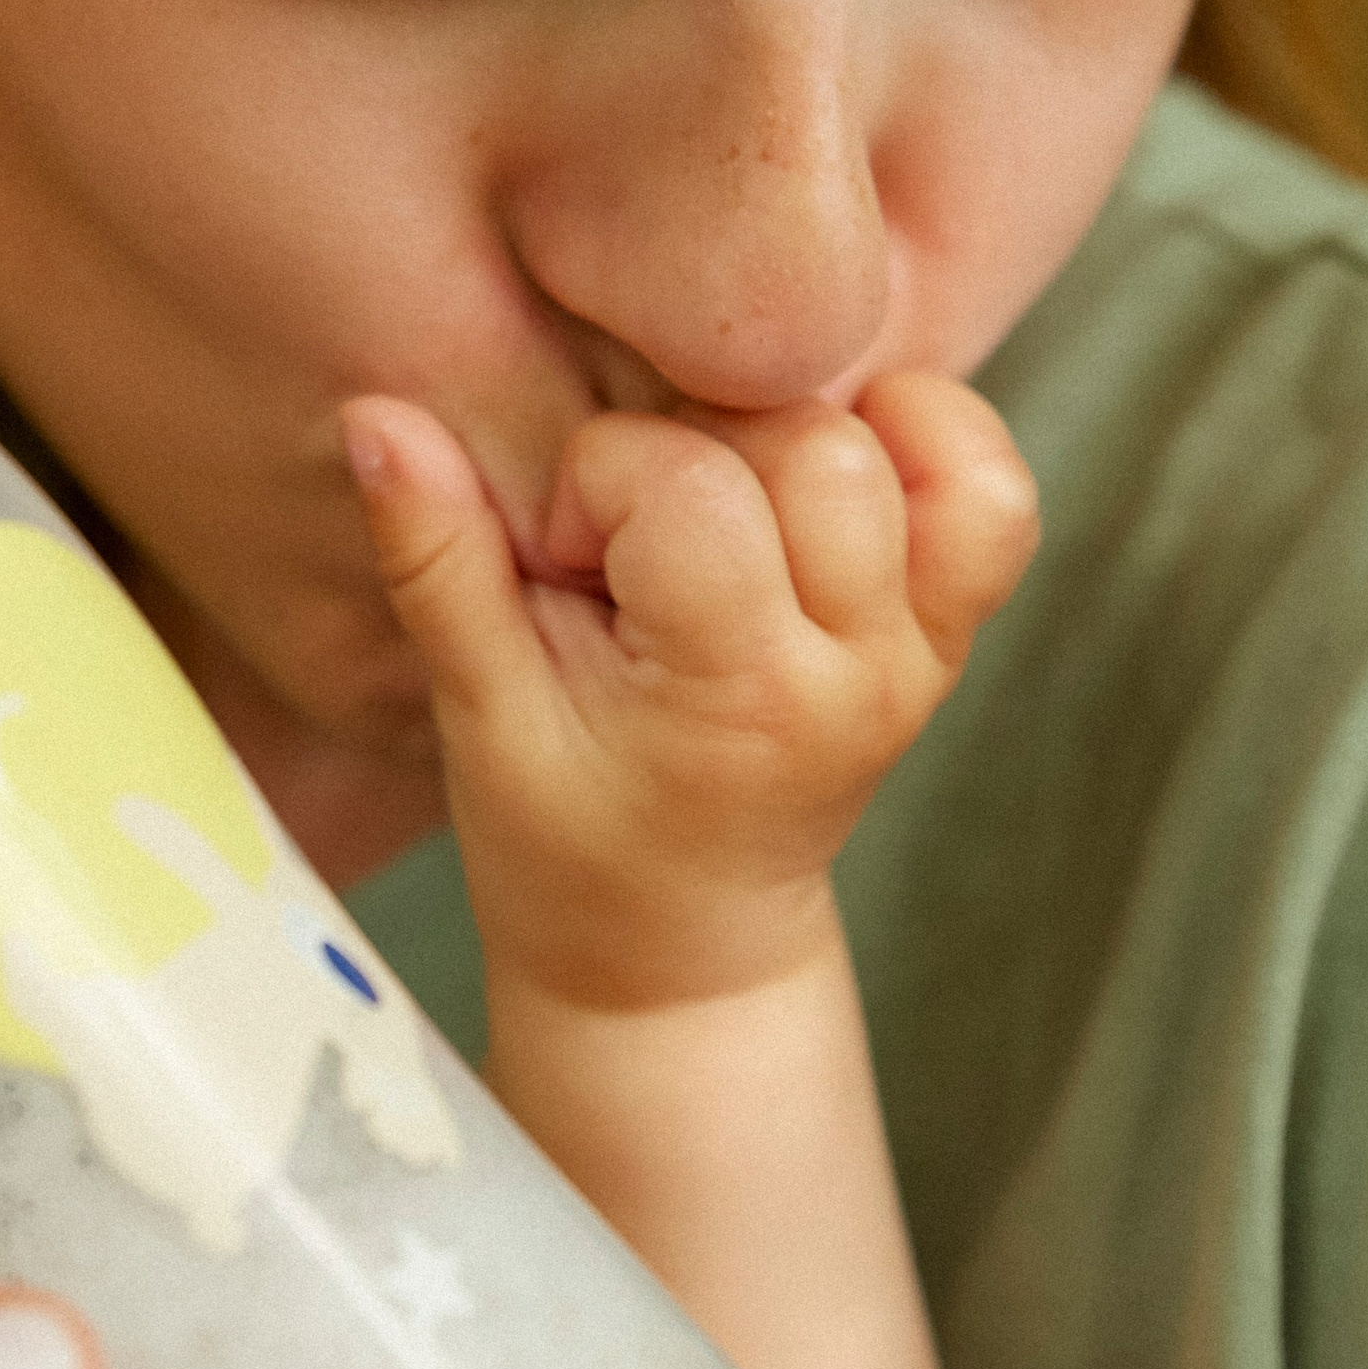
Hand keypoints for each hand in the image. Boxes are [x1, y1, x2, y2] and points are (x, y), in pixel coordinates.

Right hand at [342, 376, 1037, 1009]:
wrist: (680, 950)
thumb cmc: (561, 840)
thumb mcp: (478, 713)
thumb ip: (436, 560)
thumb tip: (376, 418)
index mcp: (740, 693)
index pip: (691, 487)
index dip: (604, 483)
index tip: (568, 558)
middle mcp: (860, 667)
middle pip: (811, 446)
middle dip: (699, 448)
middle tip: (639, 537)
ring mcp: (923, 649)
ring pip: (903, 445)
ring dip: (792, 436)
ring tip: (719, 506)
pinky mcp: (953, 628)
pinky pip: (991, 491)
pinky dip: (919, 442)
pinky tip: (816, 473)